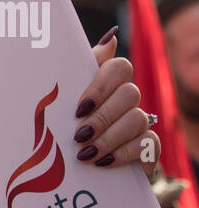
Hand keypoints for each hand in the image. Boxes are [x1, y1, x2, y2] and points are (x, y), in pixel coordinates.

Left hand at [71, 26, 157, 181]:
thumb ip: (77, 71)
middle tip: (78, 136)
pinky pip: (147, 142)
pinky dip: (122, 153)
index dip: (101, 86)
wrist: (75, 170)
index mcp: (105, 85)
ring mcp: (140, 122)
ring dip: (108, 137)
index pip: (119, 67)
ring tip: (85, 153)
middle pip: (129, 93)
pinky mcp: (148, 147)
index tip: (78, 108)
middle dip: (102, 116)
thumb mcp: (59, 102)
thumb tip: (111, 37)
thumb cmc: (63, 130)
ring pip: (138, 118)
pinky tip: (101, 162)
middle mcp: (126, 100)